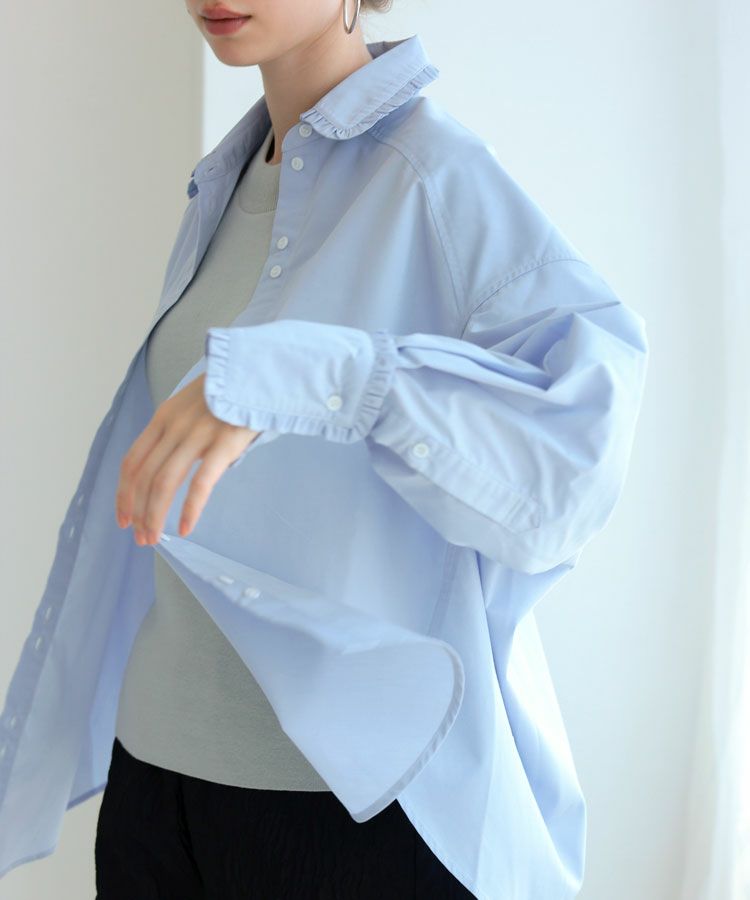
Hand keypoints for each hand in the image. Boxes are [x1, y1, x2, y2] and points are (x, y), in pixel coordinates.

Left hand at [115, 372, 259, 544]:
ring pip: (164, 482)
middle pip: (145, 477)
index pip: (132, 461)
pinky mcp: (223, 443)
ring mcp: (197, 434)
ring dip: (155, 515)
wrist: (259, 371)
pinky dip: (189, 509)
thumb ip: (177, 432)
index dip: (123, 493)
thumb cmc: (230, 394)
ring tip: (154, 538)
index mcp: (163, 418)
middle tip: (140, 538)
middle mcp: (174, 426)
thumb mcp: (192, 406)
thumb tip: (169, 468)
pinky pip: (200, 482)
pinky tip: (184, 528)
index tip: (123, 518)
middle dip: (138, 512)